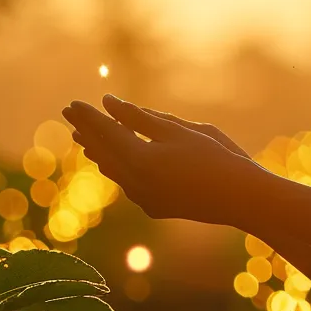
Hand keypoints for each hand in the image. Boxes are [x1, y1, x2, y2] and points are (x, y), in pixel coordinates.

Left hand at [61, 95, 261, 224]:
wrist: (242, 200)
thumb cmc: (216, 157)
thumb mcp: (178, 131)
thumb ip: (141, 118)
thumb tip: (109, 103)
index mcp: (141, 160)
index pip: (106, 132)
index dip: (89, 115)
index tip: (73, 103)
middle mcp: (136, 183)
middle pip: (103, 152)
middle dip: (86, 131)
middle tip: (68, 114)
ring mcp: (144, 199)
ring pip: (112, 171)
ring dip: (97, 151)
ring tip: (81, 138)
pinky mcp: (154, 208)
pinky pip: (126, 183)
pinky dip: (115, 167)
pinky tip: (109, 161)